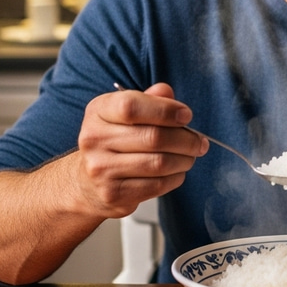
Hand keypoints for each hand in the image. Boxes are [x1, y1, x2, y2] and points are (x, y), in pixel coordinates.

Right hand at [75, 83, 208, 217]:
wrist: (86, 181)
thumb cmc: (115, 140)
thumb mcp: (126, 113)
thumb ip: (150, 99)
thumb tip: (166, 92)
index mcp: (98, 111)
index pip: (131, 106)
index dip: (165, 110)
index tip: (186, 115)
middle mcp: (94, 139)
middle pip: (153, 137)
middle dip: (185, 139)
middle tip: (199, 141)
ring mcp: (101, 169)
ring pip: (159, 163)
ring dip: (184, 159)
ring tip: (190, 156)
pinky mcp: (113, 194)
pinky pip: (156, 185)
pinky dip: (175, 178)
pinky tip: (177, 172)